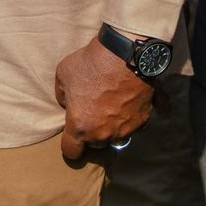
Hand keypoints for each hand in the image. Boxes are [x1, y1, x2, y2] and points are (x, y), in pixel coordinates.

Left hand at [54, 37, 153, 160]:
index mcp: (80, 126)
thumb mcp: (63, 75)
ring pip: (116, 134)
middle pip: (96, 143)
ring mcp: (126, 128)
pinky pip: (135, 122)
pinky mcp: (143, 119)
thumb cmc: (90, 64)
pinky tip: (129, 99)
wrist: (125, 53)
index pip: (71, 152)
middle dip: (92, 131)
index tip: (72, 135)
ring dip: (112, 124)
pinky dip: (132, 114)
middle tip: (92, 110)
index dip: (70, 145)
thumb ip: (62, 96)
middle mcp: (104, 133)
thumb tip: (68, 104)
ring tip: (111, 101)